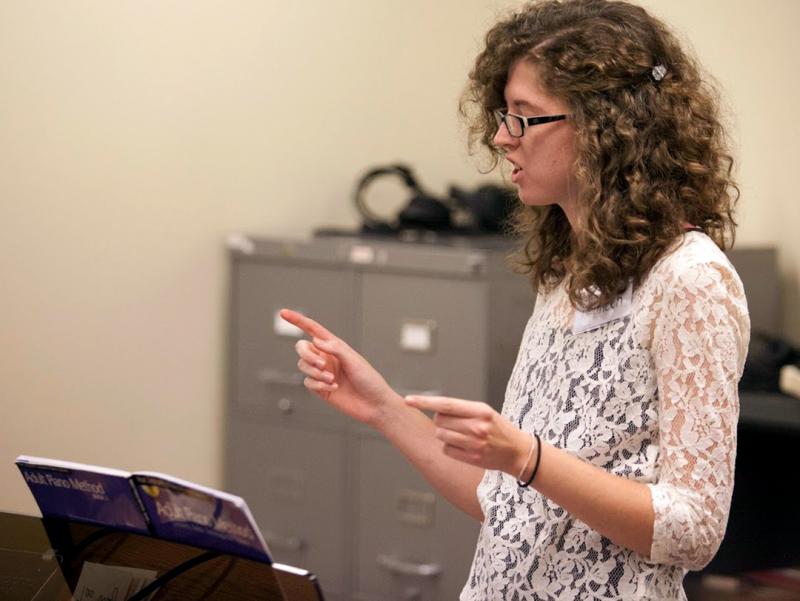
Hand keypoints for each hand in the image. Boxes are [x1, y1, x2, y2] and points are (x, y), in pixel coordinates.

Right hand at [279, 309, 396, 426]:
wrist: (374, 405)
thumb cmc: (369, 380)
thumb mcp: (354, 360)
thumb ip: (335, 348)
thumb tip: (315, 340)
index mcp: (335, 346)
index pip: (313, 330)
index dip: (297, 320)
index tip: (283, 313)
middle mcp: (326, 357)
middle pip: (302, 348)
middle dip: (307, 355)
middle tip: (321, 364)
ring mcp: (322, 373)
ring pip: (303, 366)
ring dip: (315, 372)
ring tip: (332, 380)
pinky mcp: (320, 388)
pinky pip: (308, 382)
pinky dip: (318, 385)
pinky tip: (333, 388)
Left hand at [404, 395, 531, 477]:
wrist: (517, 451)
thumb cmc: (498, 428)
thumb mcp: (484, 412)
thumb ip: (461, 410)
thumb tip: (435, 410)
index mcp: (480, 410)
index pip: (445, 404)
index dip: (425, 401)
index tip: (408, 400)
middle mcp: (477, 426)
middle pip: (439, 420)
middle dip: (442, 420)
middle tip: (457, 423)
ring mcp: (474, 443)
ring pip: (441, 435)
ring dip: (445, 434)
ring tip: (462, 435)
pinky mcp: (472, 458)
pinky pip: (446, 449)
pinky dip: (449, 447)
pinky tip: (464, 446)